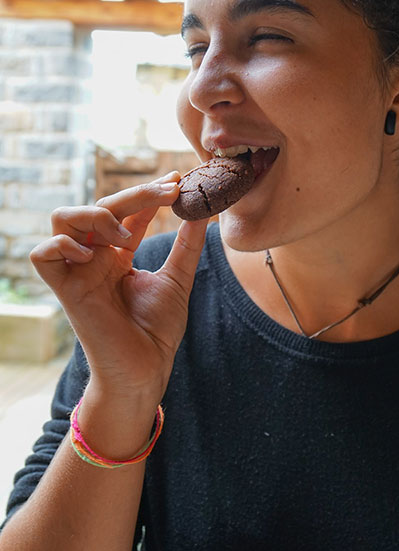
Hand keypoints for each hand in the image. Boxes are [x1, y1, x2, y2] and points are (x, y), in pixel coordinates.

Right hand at [30, 173, 207, 402]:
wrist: (146, 369)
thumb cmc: (157, 331)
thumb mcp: (177, 279)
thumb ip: (187, 245)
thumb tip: (204, 211)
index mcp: (117, 256)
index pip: (126, 212)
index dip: (147, 194)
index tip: (176, 180)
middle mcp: (94, 258)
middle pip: (100, 207)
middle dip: (134, 194)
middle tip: (167, 192)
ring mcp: (78, 272)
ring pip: (62, 219)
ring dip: (95, 214)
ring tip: (125, 234)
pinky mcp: (65, 290)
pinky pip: (42, 254)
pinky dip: (63, 245)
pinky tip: (94, 254)